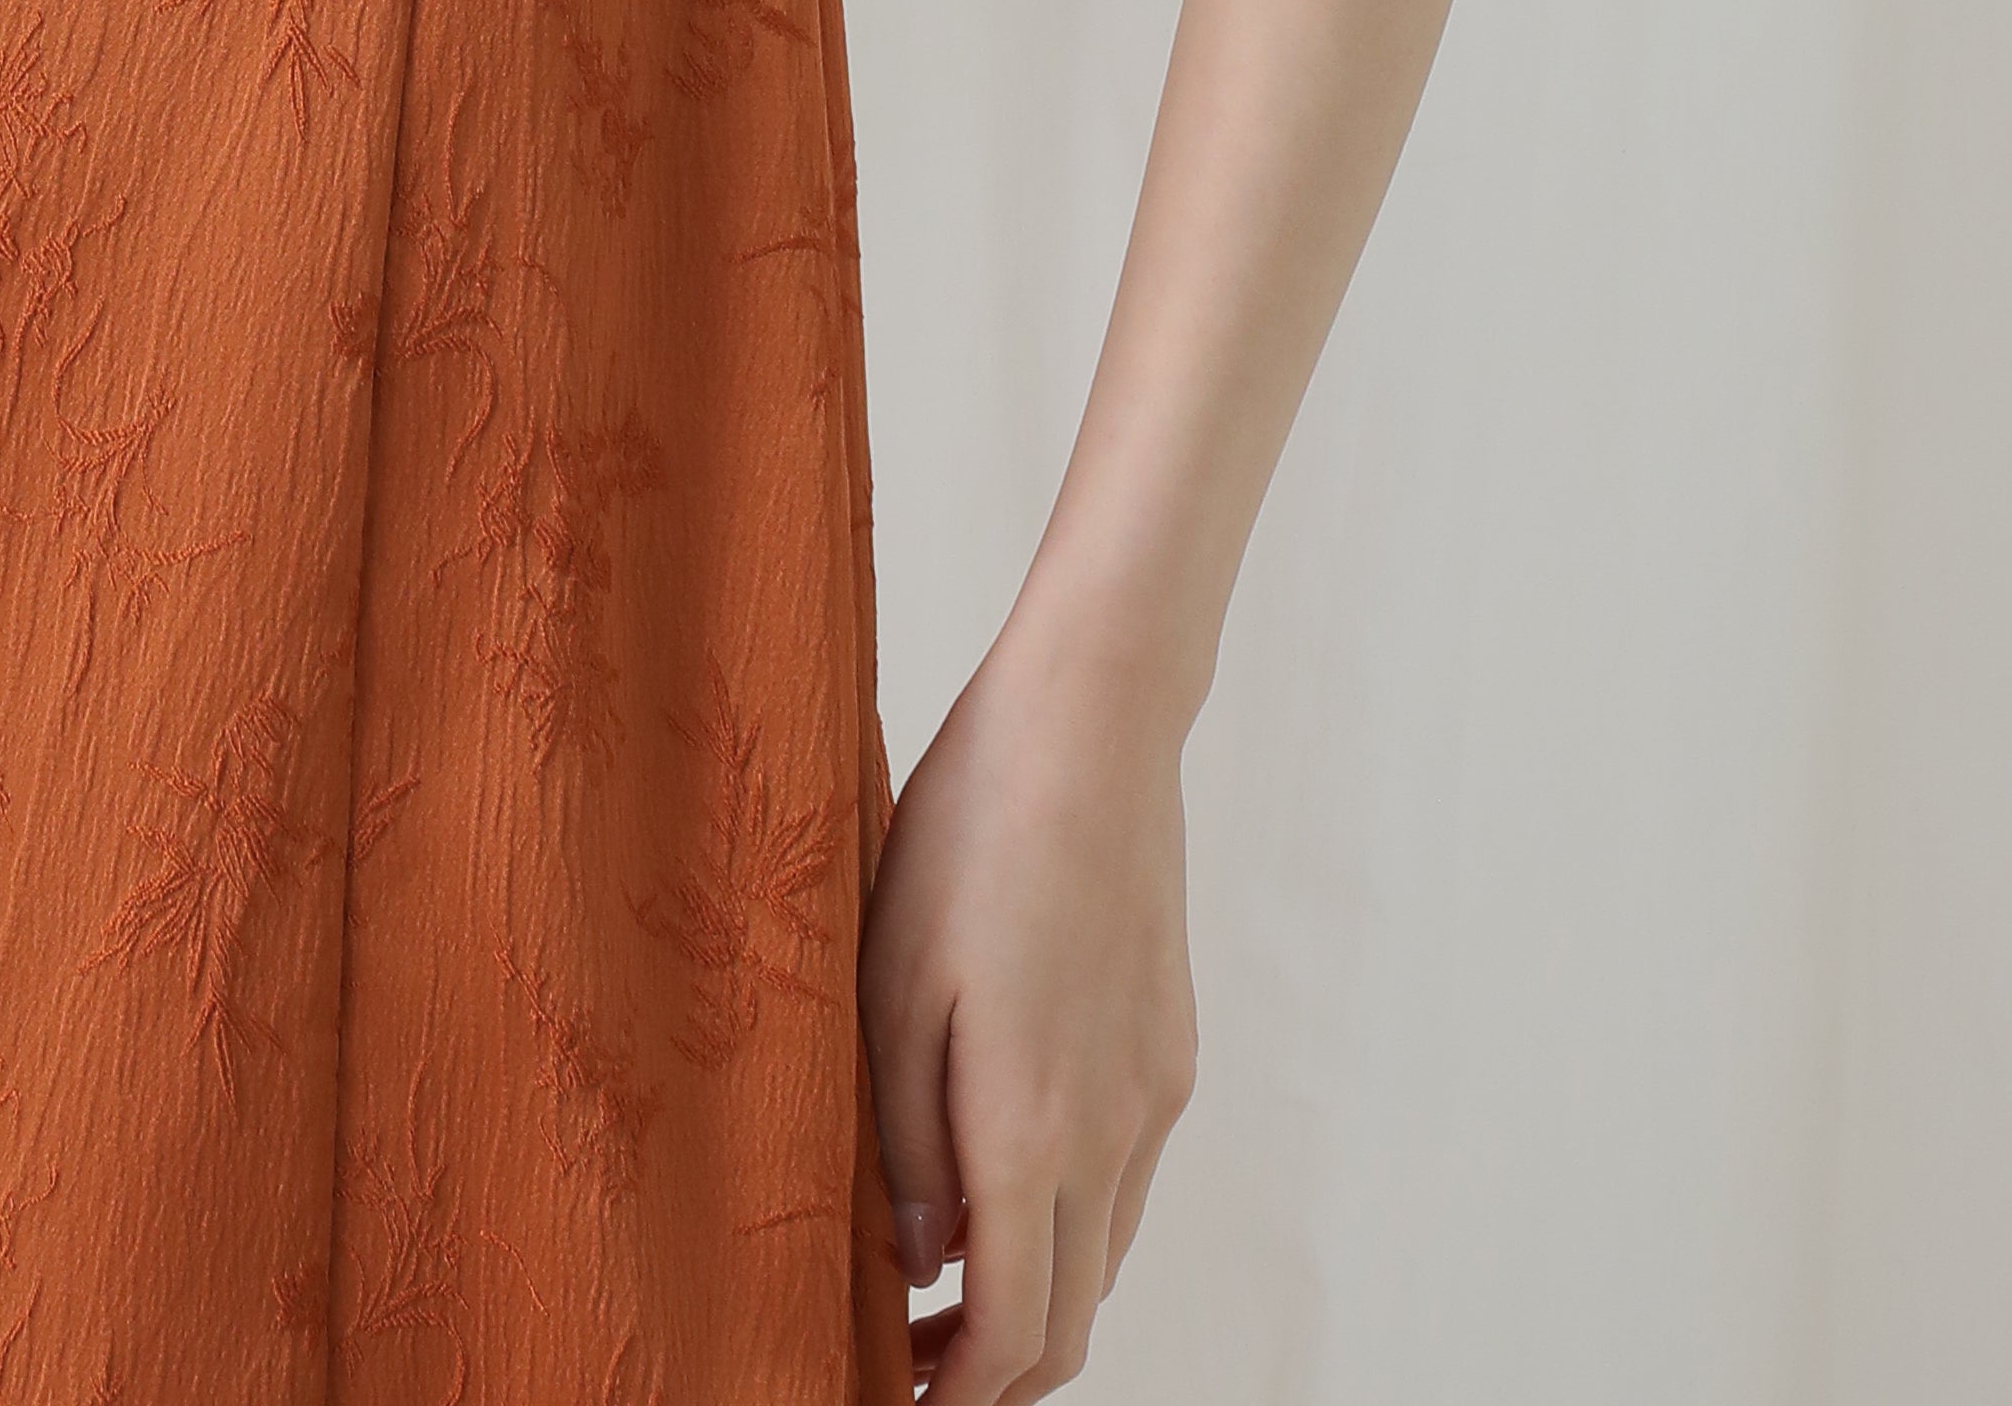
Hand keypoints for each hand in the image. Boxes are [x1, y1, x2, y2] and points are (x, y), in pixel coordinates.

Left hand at [862, 616, 1199, 1399]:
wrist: (1093, 724)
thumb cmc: (969, 830)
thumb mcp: (892, 977)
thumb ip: (907, 1135)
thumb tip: (924, 1259)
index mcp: (1034, 1126)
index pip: (1014, 1330)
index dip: (960, 1395)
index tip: (898, 1402)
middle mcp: (1114, 1131)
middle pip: (1069, 1317)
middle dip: (994, 1370)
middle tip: (906, 1365)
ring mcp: (1154, 1093)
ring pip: (1100, 1253)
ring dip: (1031, 1296)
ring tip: (936, 1284)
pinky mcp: (1169, 1049)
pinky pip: (1122, 1181)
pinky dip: (1065, 1221)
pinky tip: (999, 1179)